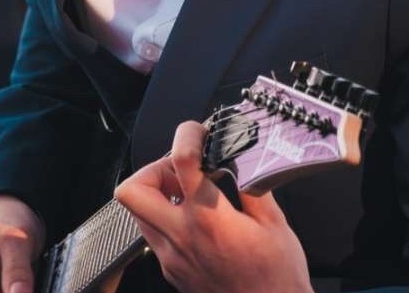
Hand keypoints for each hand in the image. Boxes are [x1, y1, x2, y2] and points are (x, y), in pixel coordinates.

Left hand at [114, 121, 312, 292]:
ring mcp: (172, 258)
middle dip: (152, 168)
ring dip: (157, 193)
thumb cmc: (276, 279)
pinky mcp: (172, 271)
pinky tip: (194, 217)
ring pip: (138, 213)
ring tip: (187, 190)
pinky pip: (153, 235)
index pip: (180, 160)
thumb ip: (252, 184)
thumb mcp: (275, 222)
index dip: (187, 134)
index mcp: (209, 219)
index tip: (199, 132)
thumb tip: (237, 158)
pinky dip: (166, 217)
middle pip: (132, 191)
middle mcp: (182, 238)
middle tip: (179, 167)